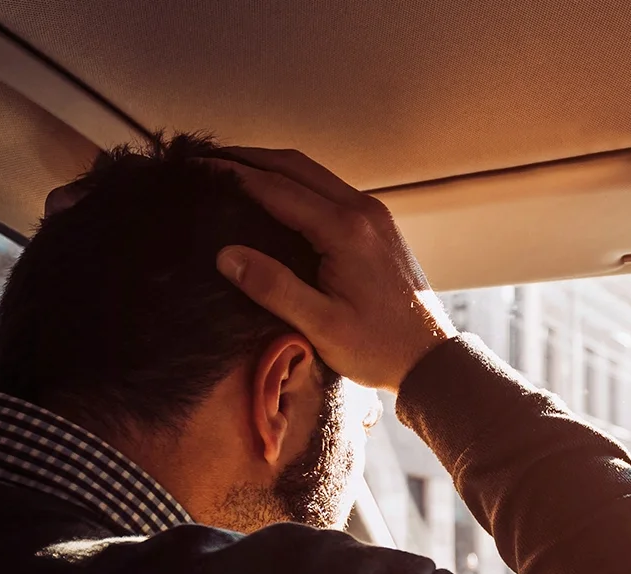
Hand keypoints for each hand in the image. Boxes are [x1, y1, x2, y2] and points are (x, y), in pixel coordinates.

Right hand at [209, 147, 455, 391]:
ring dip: (273, 167)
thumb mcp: (321, 325)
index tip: (198, 167)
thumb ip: (273, 287)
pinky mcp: (379, 225)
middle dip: (249, 158)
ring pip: (314, 174)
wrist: (431, 358)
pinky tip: (276, 196)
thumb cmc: (379, 348)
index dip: (233, 174)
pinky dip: (297, 183)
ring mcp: (375, 214)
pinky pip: (330, 189)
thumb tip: (227, 254)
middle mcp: (363, 210)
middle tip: (209, 159)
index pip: (276, 188)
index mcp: (345, 230)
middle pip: (295, 166)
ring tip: (234, 170)